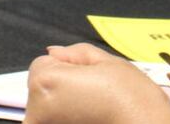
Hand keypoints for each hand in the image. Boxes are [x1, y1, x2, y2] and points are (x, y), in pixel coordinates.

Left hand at [25, 43, 169, 123]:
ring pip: (48, 108)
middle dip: (63, 86)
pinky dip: (67, 120)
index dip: (68, 66)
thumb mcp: (108, 62)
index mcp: (45, 82)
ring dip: (65, 107)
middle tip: (94, 95)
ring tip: (94, 110)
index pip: (44, 64)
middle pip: (42, 88)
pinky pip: (54, 122)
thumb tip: (54, 52)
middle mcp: (36, 111)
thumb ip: (76, 53)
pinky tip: (88, 121)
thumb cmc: (132, 99)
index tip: (89, 78)